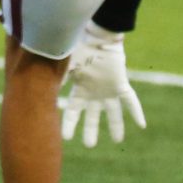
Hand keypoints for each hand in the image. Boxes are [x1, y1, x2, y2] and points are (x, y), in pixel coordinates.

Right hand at [59, 23, 146, 147]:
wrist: (96, 36)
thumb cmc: (78, 49)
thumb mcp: (64, 67)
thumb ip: (56, 80)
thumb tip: (40, 93)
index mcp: (80, 90)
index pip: (73, 111)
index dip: (70, 125)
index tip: (66, 138)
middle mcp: (95, 93)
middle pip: (93, 116)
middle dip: (91, 131)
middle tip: (89, 145)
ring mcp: (109, 90)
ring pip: (114, 112)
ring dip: (116, 126)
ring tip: (118, 140)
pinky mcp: (121, 84)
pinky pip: (131, 101)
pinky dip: (137, 113)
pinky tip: (142, 125)